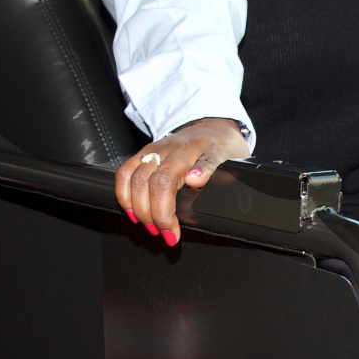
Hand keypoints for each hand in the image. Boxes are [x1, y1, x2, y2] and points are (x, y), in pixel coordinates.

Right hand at [114, 118, 249, 246]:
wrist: (211, 125)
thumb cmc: (221, 146)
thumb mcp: (234, 159)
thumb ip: (220, 171)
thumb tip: (198, 180)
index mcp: (204, 150)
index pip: (196, 167)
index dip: (192, 185)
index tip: (182, 211)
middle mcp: (177, 148)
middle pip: (159, 179)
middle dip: (159, 213)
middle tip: (168, 234)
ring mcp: (158, 149)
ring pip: (137, 176)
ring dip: (140, 208)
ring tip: (152, 227)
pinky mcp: (144, 152)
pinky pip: (125, 172)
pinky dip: (124, 195)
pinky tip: (132, 212)